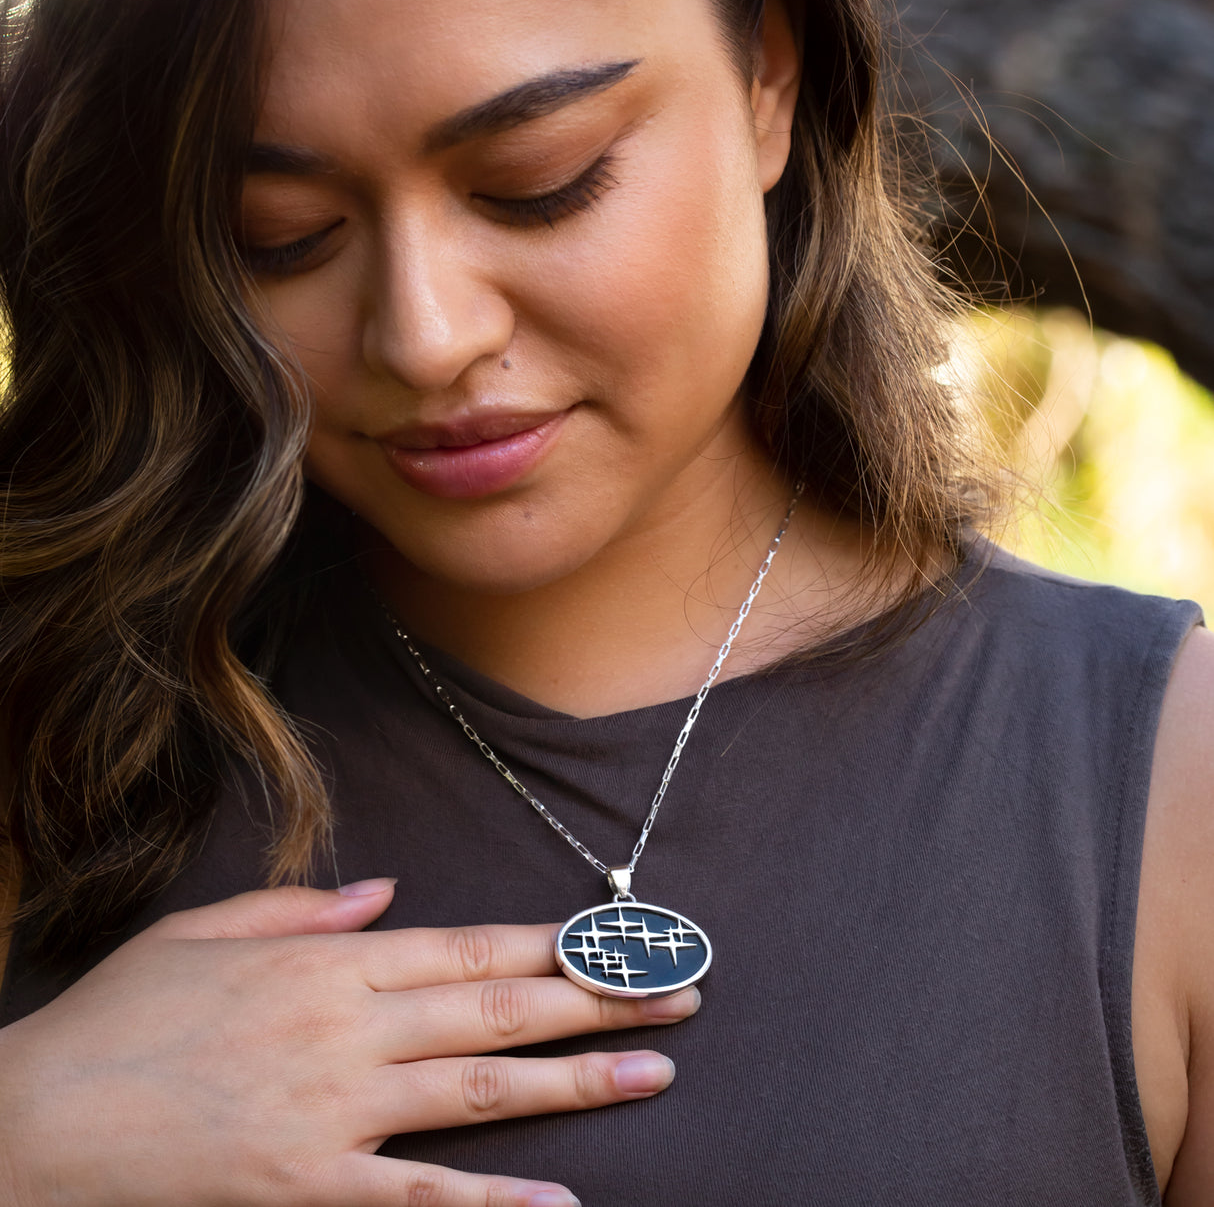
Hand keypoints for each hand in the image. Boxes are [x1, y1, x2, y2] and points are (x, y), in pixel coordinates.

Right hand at [0, 880, 698, 1206]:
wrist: (33, 1120)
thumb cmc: (119, 1017)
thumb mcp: (204, 929)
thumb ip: (305, 906)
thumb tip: (389, 894)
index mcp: (328, 961)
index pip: (470, 946)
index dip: (555, 942)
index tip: (622, 938)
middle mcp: (349, 1028)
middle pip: (497, 1007)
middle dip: (597, 997)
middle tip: (678, 995)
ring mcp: (334, 1112)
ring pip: (480, 1087)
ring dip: (576, 1079)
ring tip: (655, 1074)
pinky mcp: (308, 1188)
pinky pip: (418, 1201)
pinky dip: (491, 1205)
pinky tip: (559, 1204)